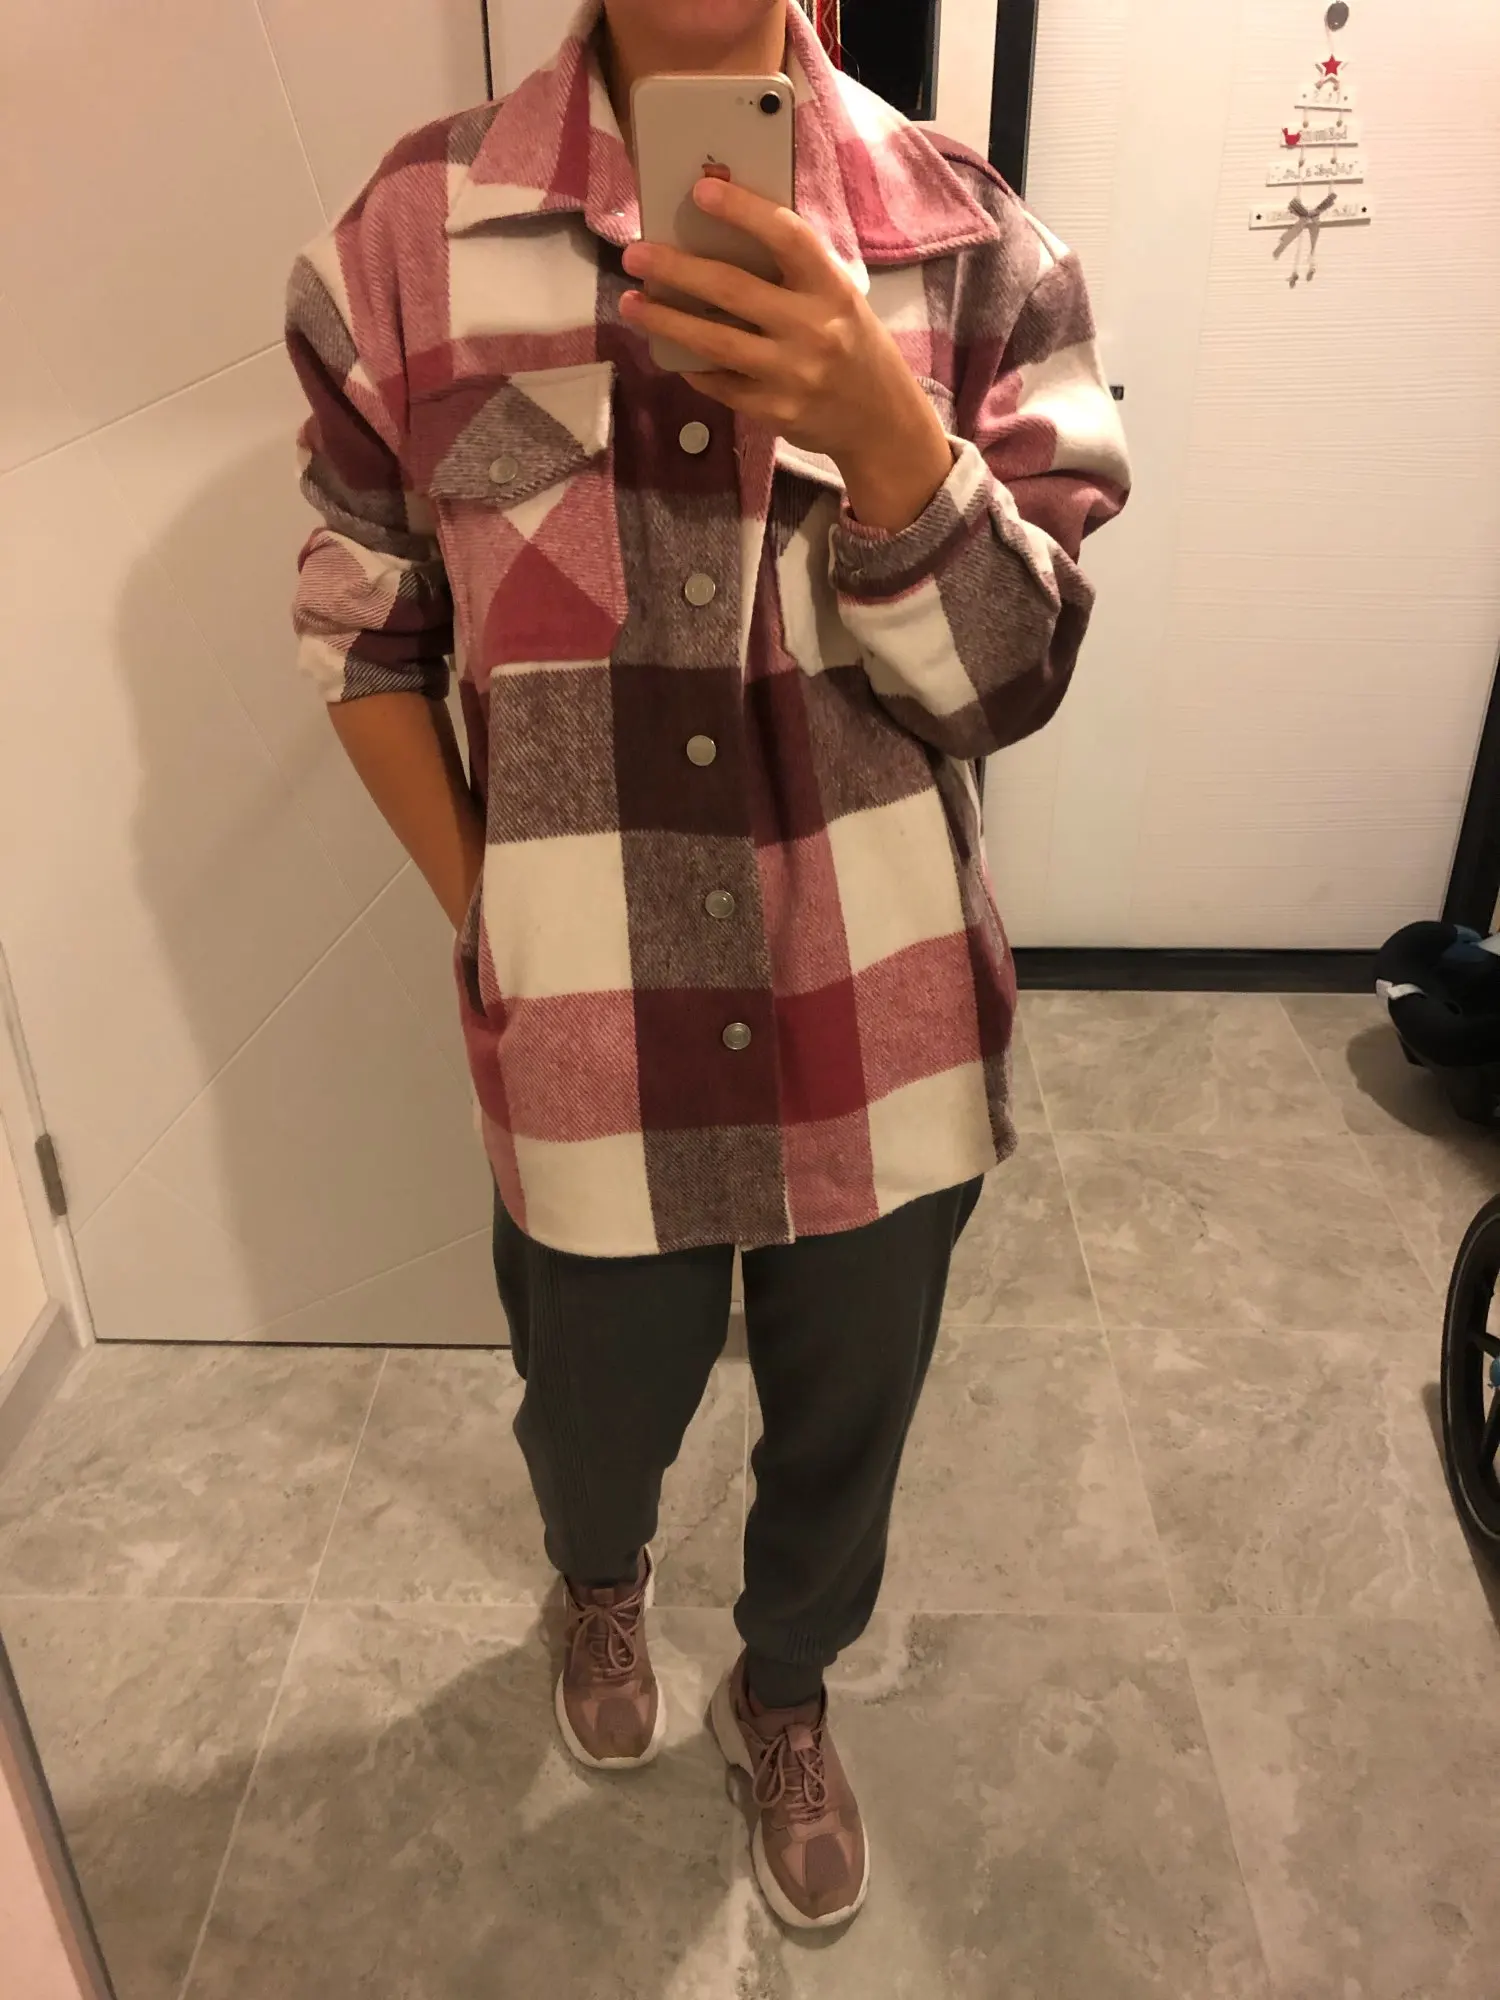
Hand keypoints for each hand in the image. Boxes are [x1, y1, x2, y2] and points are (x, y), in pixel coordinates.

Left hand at [620, 179, 954, 532]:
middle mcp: (814, 330)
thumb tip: (719, 234)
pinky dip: (690, 363)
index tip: (701, 190)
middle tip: (636, 255)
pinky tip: (669, 347)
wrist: (880, 421)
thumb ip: (791, 272)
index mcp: (832, 289)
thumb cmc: (850, 344)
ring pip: (713, 342)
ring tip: (631, 303)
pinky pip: (718, 383)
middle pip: (733, 290)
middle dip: (676, 269)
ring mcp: (792, 375)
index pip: (787, 237)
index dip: (743, 210)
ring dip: (665, 320)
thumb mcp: (836, 298)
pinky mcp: (773, 411)